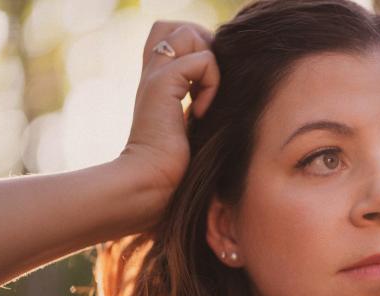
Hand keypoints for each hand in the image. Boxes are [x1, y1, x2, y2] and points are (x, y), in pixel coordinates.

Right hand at [120, 20, 219, 196]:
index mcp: (158, 82)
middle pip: (178, 26)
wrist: (150, 185)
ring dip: (210, 62)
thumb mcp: (191, 130)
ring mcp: (155, 75)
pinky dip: (212, 84)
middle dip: (205, 46)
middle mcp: (153, 73)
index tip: (206, 89)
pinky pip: (202, 60)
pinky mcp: (162, 84)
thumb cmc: (173, 171)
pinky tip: (202, 113)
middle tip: (209, 86)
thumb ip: (201, 105)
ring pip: (189, 32)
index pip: (173, 38)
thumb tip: (229, 97)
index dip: (198, 50)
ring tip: (205, 97)